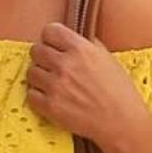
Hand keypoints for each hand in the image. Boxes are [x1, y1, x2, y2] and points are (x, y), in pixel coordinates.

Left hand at [26, 21, 151, 149]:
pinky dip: (38, 96)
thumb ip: (86, 45)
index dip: (51, 38)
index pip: (49, 31)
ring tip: (54, 83)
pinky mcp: (49, 106)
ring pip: (31, 72)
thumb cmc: (118, 91)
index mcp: (81, 49)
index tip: (54, 45)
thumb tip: (71, 38)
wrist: (121, 121)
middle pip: (35, 50)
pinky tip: (52, 97)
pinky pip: (30, 94)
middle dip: (43, 57)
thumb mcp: (107, 58)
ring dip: (40, 76)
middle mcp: (65, 64)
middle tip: (52, 65)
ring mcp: (55, 86)